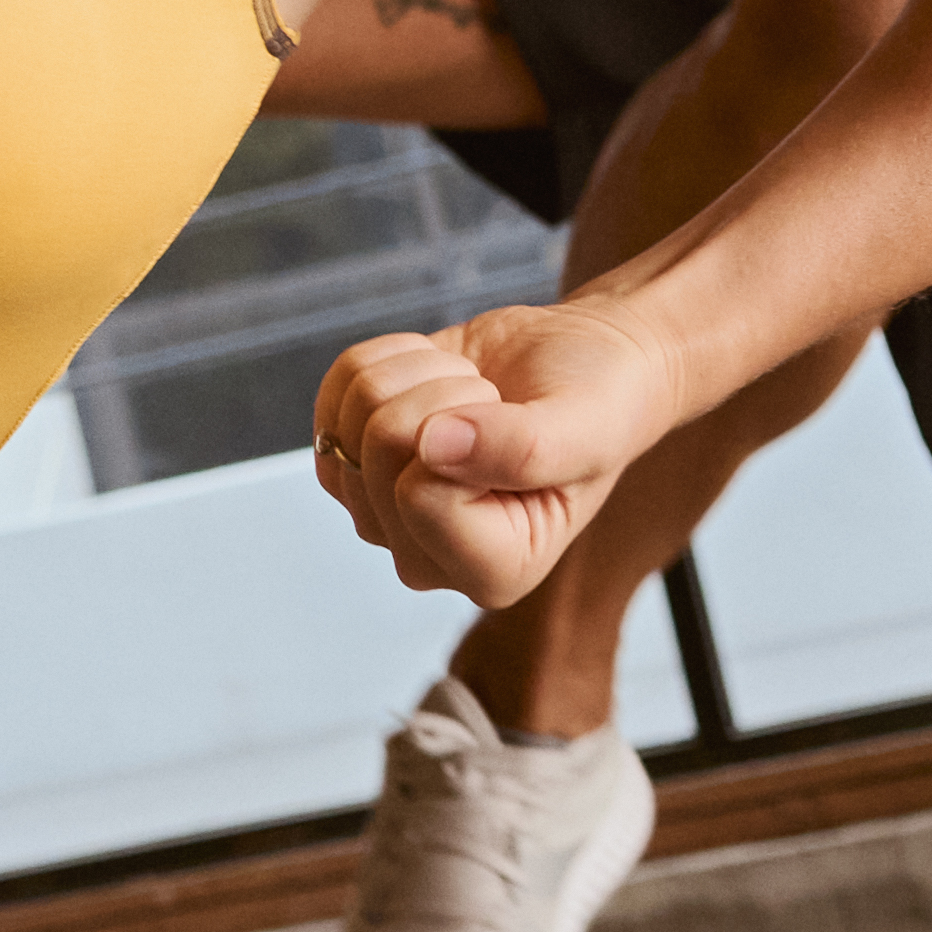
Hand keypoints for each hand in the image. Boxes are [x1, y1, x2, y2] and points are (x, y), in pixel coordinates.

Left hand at [309, 295, 719, 607]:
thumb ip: (525, 448)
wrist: (580, 364)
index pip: (419, 496)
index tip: (511, 421)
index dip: (459, 430)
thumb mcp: (588, 426)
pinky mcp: (354, 461)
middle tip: (494, 403)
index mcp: (495, 570)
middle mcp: (428, 555)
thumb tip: (432, 446)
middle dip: (439, 395)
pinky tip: (438, 376)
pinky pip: (333, 391)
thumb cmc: (598, 402)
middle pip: (376, 450)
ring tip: (473, 392)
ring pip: (348, 418)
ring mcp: (383, 512)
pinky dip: (390, 361)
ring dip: (417, 376)